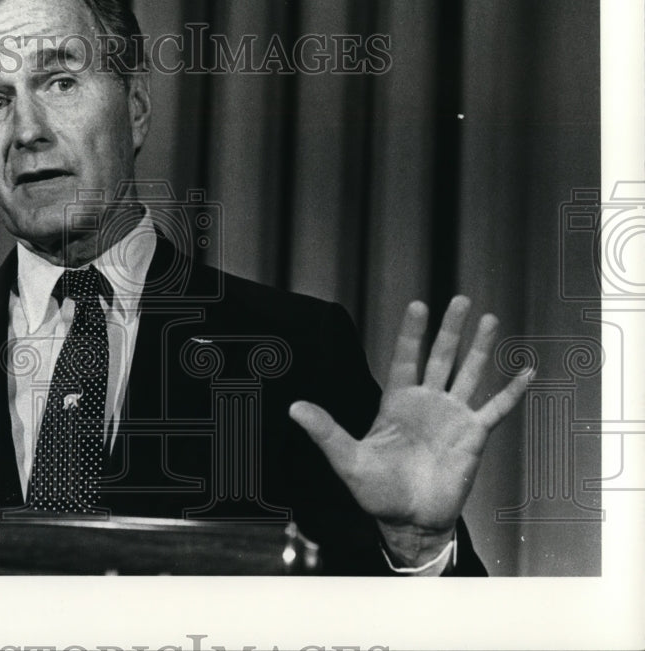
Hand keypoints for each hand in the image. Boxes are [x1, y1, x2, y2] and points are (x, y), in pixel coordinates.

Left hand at [289, 296, 531, 566]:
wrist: (410, 521)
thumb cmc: (376, 491)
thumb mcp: (347, 459)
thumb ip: (325, 431)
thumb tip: (294, 408)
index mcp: (397, 402)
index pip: (405, 358)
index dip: (411, 333)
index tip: (418, 305)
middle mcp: (427, 402)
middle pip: (441, 356)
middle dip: (450, 329)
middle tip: (460, 300)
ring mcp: (452, 417)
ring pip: (469, 373)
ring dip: (480, 347)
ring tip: (489, 318)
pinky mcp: (474, 436)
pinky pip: (497, 409)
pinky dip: (512, 391)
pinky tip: (526, 371)